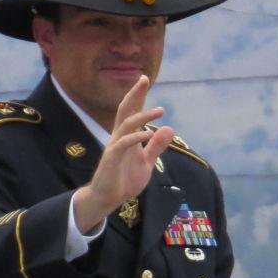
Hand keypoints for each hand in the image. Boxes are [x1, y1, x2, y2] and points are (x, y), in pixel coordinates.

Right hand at [75, 76, 173, 230]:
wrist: (107, 198)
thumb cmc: (124, 179)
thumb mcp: (146, 162)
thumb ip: (156, 146)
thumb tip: (169, 128)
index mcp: (127, 136)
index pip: (132, 111)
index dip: (138, 96)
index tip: (144, 79)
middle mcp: (119, 137)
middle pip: (125, 110)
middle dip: (134, 94)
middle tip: (144, 79)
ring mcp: (115, 146)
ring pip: (126, 124)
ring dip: (143, 116)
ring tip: (160, 111)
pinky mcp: (112, 158)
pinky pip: (124, 143)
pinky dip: (137, 137)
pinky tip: (149, 134)